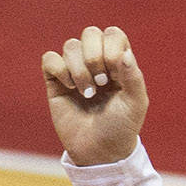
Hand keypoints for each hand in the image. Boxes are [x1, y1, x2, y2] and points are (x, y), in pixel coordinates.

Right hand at [43, 24, 148, 166]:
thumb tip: (125, 54)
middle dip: (94, 56)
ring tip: (87, 94)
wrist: (99, 152)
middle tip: (101, 83)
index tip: (115, 74)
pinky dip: (60, 69)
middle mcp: (96, 61)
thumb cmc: (121, 128)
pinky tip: (69, 88)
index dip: (111, 48)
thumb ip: (134, 77)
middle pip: (90, 33)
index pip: (112, 34)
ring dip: (79, 69)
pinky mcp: (56, 82)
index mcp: (118, 62)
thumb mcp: (135, 104)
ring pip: (70, 46)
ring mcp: (75, 70)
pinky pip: (50, 59)